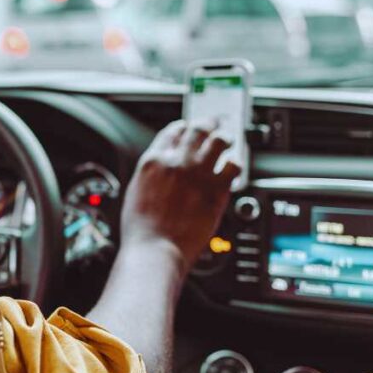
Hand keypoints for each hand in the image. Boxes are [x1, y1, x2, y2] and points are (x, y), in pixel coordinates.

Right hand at [119, 120, 239, 269]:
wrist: (156, 248)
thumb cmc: (142, 228)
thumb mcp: (137, 191)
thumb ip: (153, 174)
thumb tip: (163, 171)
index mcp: (154, 160)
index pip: (173, 130)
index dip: (183, 127)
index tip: (188, 128)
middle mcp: (178, 161)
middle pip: (198, 129)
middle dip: (208, 124)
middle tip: (214, 124)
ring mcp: (199, 173)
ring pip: (219, 141)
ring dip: (224, 138)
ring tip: (228, 140)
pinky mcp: (217, 189)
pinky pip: (234, 165)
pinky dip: (235, 163)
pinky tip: (234, 167)